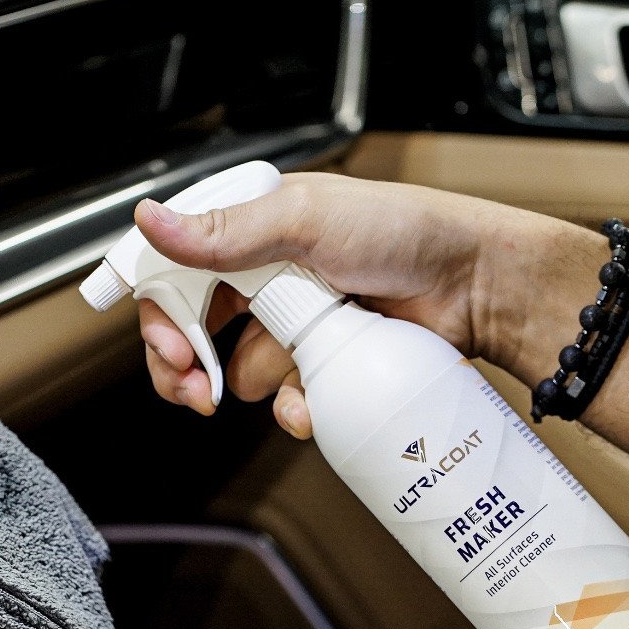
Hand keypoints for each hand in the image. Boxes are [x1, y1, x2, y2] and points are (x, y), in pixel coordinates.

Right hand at [135, 172, 577, 437]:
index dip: (160, 314)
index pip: (176, 273)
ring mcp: (295, 325)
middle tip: (196, 388)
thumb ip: (227, 232)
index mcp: (252, 231)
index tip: (169, 348)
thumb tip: (152, 222)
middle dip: (187, 366)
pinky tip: (315, 403)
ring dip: (257, 382)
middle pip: (194, 332)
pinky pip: (287, 400)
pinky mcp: (324, 365)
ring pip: (240, 373)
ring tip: (294, 368)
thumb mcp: (307, 220)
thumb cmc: (407, 231)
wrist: (477, 284)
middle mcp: (267, 278)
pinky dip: (296, 408)